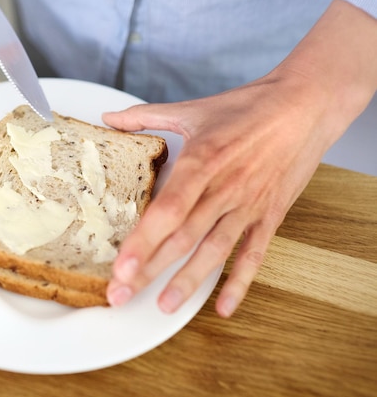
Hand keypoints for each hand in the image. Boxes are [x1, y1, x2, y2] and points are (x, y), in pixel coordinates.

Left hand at [103, 73, 329, 316]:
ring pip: (214, 252)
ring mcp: (248, 206)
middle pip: (182, 239)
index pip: (167, 210)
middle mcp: (223, 190)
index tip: (121, 268)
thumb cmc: (247, 108)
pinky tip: (223, 307)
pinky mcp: (269, 216)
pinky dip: (239, 282)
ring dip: (188, 282)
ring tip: (163, 306)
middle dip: (149, 270)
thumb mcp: (192, 109)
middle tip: (121, 295)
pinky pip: (254, 255)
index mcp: (201, 162)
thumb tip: (108, 117)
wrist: (305, 105)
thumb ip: (145, 116)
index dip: (143, 241)